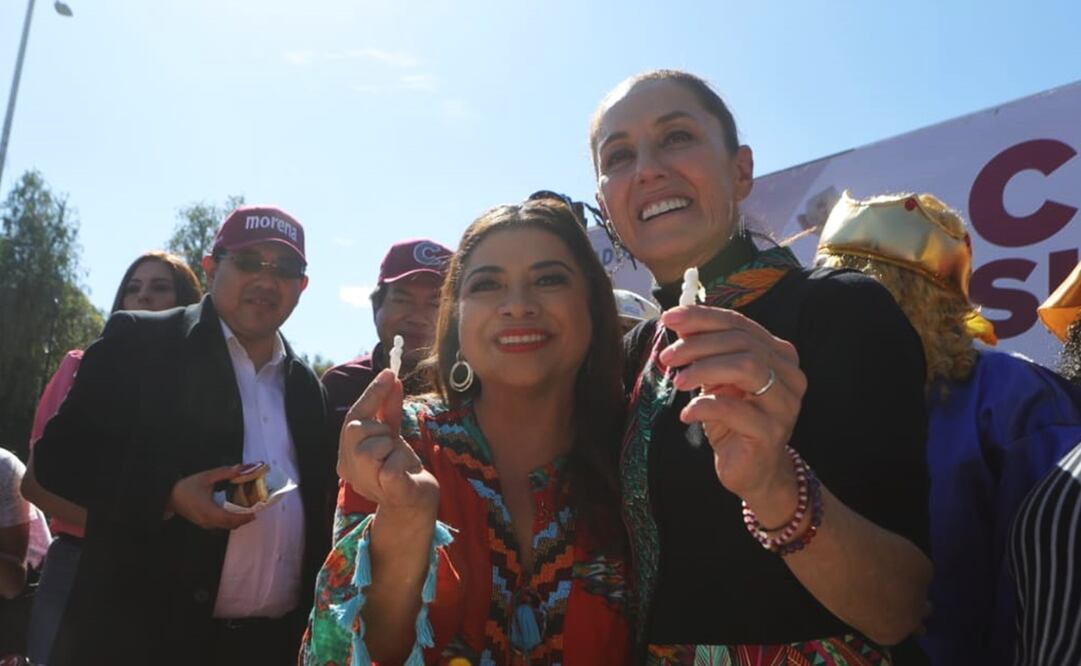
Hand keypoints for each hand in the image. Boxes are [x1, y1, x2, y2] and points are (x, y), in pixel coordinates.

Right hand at [167, 466, 255, 529]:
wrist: (169, 496)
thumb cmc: (187, 487)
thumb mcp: (206, 477)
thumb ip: (224, 473)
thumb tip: (240, 468)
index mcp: (208, 510)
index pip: (229, 519)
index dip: (243, 518)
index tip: (254, 513)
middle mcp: (207, 520)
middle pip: (230, 525)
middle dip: (243, 519)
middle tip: (254, 510)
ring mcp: (204, 524)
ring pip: (225, 526)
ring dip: (236, 521)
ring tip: (246, 510)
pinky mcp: (203, 523)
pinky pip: (219, 525)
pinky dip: (229, 521)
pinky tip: (233, 511)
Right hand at [337, 369, 438, 522]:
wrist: (417, 501)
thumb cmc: (400, 468)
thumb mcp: (392, 435)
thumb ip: (389, 409)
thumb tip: (390, 377)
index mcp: (346, 453)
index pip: (352, 418)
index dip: (370, 395)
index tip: (389, 373)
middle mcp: (347, 468)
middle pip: (356, 428)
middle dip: (381, 427)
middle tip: (392, 440)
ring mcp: (363, 482)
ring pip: (373, 447)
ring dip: (393, 447)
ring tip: (398, 461)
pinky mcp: (384, 491)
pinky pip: (391, 466)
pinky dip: (402, 462)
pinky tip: (404, 472)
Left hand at [660, 305, 807, 507]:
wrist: (753, 469)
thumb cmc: (734, 420)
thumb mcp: (717, 379)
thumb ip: (706, 351)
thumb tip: (679, 321)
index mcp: (780, 355)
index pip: (740, 324)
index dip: (703, 318)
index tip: (669, 318)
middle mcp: (790, 375)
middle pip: (743, 343)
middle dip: (698, 345)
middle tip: (668, 357)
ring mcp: (785, 404)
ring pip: (747, 368)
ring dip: (704, 369)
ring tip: (678, 382)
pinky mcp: (772, 433)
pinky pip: (735, 409)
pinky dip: (704, 406)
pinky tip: (687, 413)